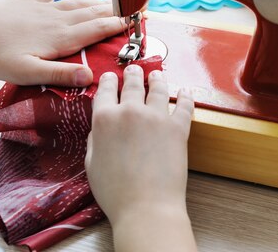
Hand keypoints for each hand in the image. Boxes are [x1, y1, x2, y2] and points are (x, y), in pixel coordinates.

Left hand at [0, 0, 126, 86]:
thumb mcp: (25, 73)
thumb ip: (58, 73)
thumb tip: (91, 76)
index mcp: (58, 38)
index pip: (96, 31)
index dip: (117, 26)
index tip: (136, 23)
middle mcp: (54, 19)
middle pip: (91, 14)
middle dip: (114, 12)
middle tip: (134, 11)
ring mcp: (41, 7)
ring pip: (77, 3)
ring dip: (98, 2)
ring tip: (115, 2)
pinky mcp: (26, 0)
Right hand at [85, 65, 196, 251]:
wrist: (145, 207)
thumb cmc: (115, 192)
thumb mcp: (92, 163)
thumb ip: (95, 139)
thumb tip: (100, 127)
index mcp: (104, 119)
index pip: (106, 90)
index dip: (108, 81)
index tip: (110, 77)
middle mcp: (130, 111)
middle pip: (132, 83)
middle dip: (133, 74)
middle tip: (134, 70)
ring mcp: (156, 117)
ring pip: (158, 88)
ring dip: (156, 78)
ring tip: (157, 74)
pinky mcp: (178, 128)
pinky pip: (184, 106)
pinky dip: (185, 97)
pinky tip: (185, 92)